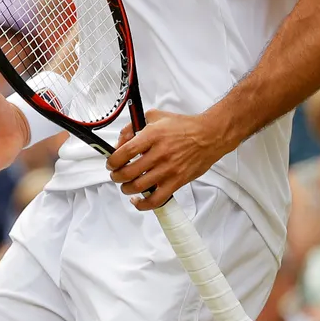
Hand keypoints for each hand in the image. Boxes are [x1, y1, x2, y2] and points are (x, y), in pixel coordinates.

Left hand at [107, 110, 221, 210]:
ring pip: (138, 187)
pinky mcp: (176, 182)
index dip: (112, 160)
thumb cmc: (183, 127)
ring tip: (126, 185)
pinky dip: (143, 204)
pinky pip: (155, 200)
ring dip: (126, 188)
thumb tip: (120, 141)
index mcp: (152, 135)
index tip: (111, 163)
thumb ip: (134, 126)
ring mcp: (168, 169)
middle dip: (116, 176)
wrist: (209, 136)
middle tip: (116, 174)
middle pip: (128, 172)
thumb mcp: (155, 116)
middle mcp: (159, 154)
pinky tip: (138, 200)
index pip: (124, 152)